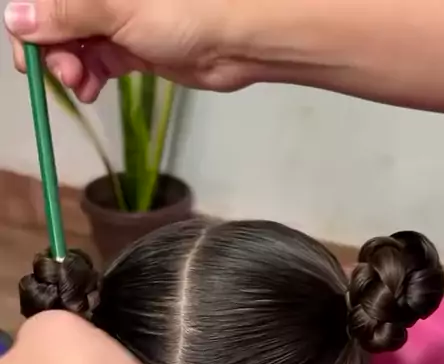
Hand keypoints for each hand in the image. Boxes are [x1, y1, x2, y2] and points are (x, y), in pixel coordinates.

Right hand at [3, 0, 260, 101]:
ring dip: (69, 67)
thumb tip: (16, 18)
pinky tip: (90, 90)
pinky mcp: (132, 45)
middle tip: (64, 74)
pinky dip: (89, 76)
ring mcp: (117, 17)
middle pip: (55, 19)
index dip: (29, 23)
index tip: (29, 55)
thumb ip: (65, 13)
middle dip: (51, 49)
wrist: (237, 40)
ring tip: (81, 85)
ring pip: (74, 43)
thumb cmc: (185, 10)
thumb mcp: (115, 8)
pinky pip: (97, 60)